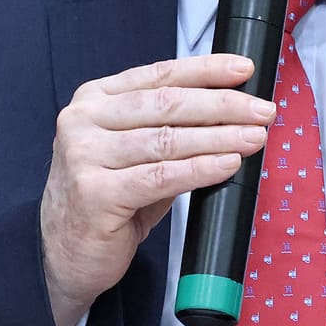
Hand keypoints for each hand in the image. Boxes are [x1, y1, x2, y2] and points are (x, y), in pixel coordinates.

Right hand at [40, 54, 274, 325]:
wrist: (64, 254)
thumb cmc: (107, 199)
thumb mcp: (133, 153)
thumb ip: (168, 128)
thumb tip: (232, 112)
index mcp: (93, 99)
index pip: (158, 74)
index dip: (205, 70)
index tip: (243, 70)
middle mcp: (83, 120)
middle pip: (166, 103)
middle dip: (222, 105)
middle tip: (262, 110)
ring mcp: (85, 156)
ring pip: (167, 139)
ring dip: (219, 137)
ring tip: (254, 138)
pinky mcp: (96, 193)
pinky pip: (162, 176)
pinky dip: (201, 169)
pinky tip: (228, 164)